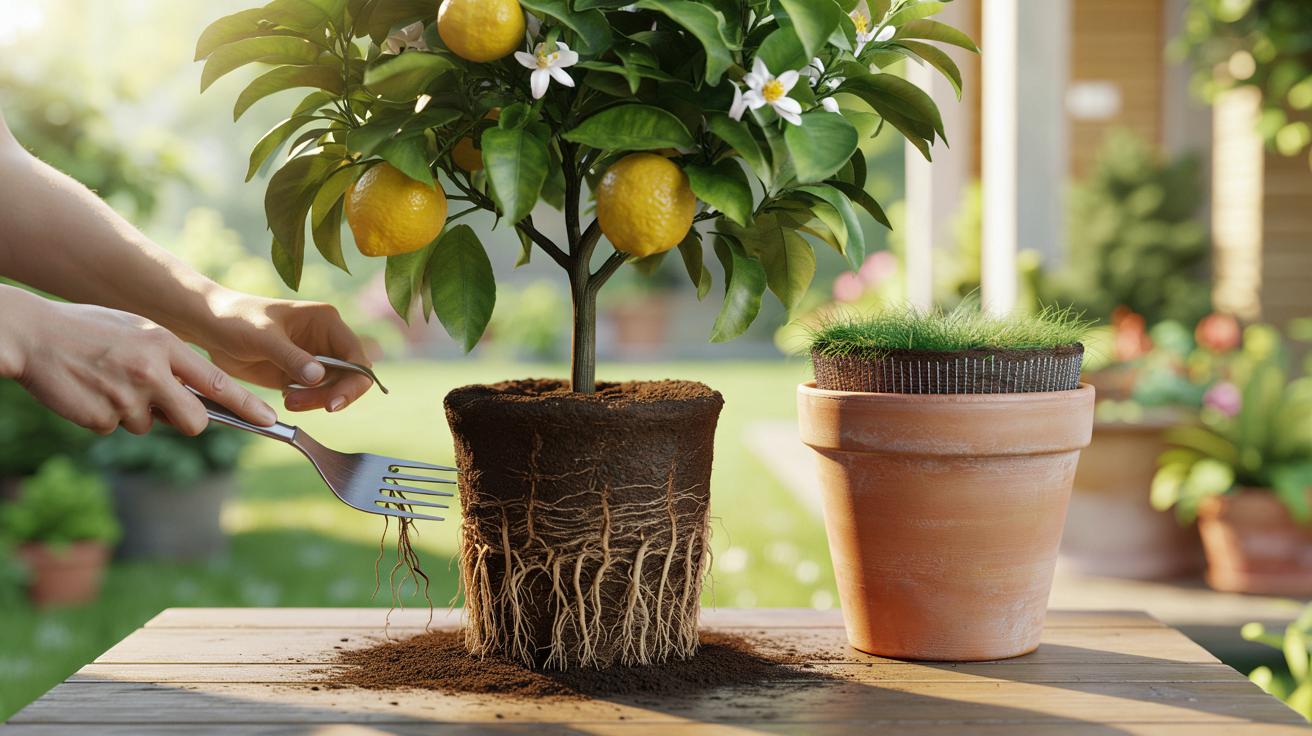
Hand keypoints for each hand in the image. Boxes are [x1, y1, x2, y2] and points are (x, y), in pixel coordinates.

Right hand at [0, 291, 276, 435]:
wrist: (31, 334)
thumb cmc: (88, 330)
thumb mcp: (137, 332)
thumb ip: (169, 360)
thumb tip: (194, 396)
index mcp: (165, 345)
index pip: (217, 382)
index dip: (246, 405)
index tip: (269, 419)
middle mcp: (151, 371)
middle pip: (194, 422)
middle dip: (185, 421)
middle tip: (162, 407)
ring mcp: (126, 397)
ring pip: (149, 425)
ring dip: (133, 413)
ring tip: (106, 380)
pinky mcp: (101, 418)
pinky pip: (114, 427)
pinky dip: (103, 415)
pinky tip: (86, 390)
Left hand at [197, 290, 372, 412]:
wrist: (210, 327)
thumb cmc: (235, 319)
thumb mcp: (262, 337)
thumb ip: (291, 357)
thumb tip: (319, 376)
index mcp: (326, 322)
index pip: (356, 356)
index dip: (353, 381)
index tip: (333, 403)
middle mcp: (326, 340)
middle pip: (349, 377)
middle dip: (331, 394)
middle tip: (300, 403)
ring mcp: (314, 358)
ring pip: (333, 389)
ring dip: (316, 401)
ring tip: (288, 401)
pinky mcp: (299, 374)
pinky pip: (316, 395)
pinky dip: (306, 402)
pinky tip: (285, 398)